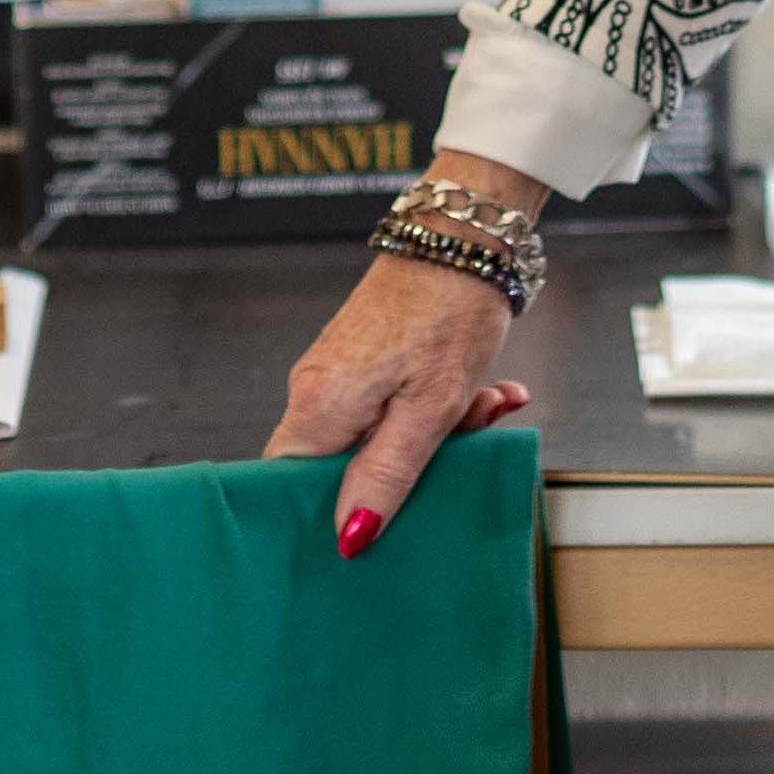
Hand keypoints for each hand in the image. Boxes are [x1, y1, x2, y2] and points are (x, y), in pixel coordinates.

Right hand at [261, 161, 539, 561]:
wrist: (467, 236)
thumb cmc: (449, 313)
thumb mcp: (430, 409)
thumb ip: (387, 476)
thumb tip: (349, 537)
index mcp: (317, 407)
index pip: (288, 488)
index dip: (323, 518)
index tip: (371, 534)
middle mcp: (315, 390)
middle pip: (340, 469)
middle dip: (405, 474)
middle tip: (459, 452)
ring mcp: (340, 374)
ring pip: (377, 439)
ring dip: (436, 437)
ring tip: (484, 408)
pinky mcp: (366, 361)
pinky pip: (393, 409)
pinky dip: (438, 409)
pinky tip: (485, 393)